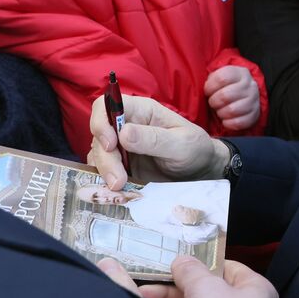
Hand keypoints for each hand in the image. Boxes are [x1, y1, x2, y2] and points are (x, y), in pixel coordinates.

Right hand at [87, 94, 227, 189]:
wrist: (200, 172)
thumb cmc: (195, 150)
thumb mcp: (181, 144)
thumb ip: (154, 138)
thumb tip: (123, 133)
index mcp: (142, 111)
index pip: (107, 106)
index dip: (101, 122)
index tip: (110, 145)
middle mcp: (127, 126)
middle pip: (99, 135)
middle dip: (105, 158)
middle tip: (117, 180)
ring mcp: (121, 147)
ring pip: (98, 154)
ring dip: (104, 172)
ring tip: (119, 187)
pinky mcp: (120, 166)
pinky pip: (101, 171)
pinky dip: (103, 180)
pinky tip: (116, 191)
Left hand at [205, 65, 260, 131]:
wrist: (244, 96)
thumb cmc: (226, 87)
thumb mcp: (219, 78)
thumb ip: (211, 80)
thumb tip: (198, 89)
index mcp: (239, 73)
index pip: (222, 78)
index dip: (210, 87)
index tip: (207, 91)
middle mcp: (249, 85)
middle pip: (225, 95)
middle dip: (214, 102)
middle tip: (213, 103)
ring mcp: (254, 100)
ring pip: (232, 110)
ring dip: (221, 113)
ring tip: (219, 111)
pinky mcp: (255, 114)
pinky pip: (239, 122)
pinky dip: (228, 123)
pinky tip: (225, 120)